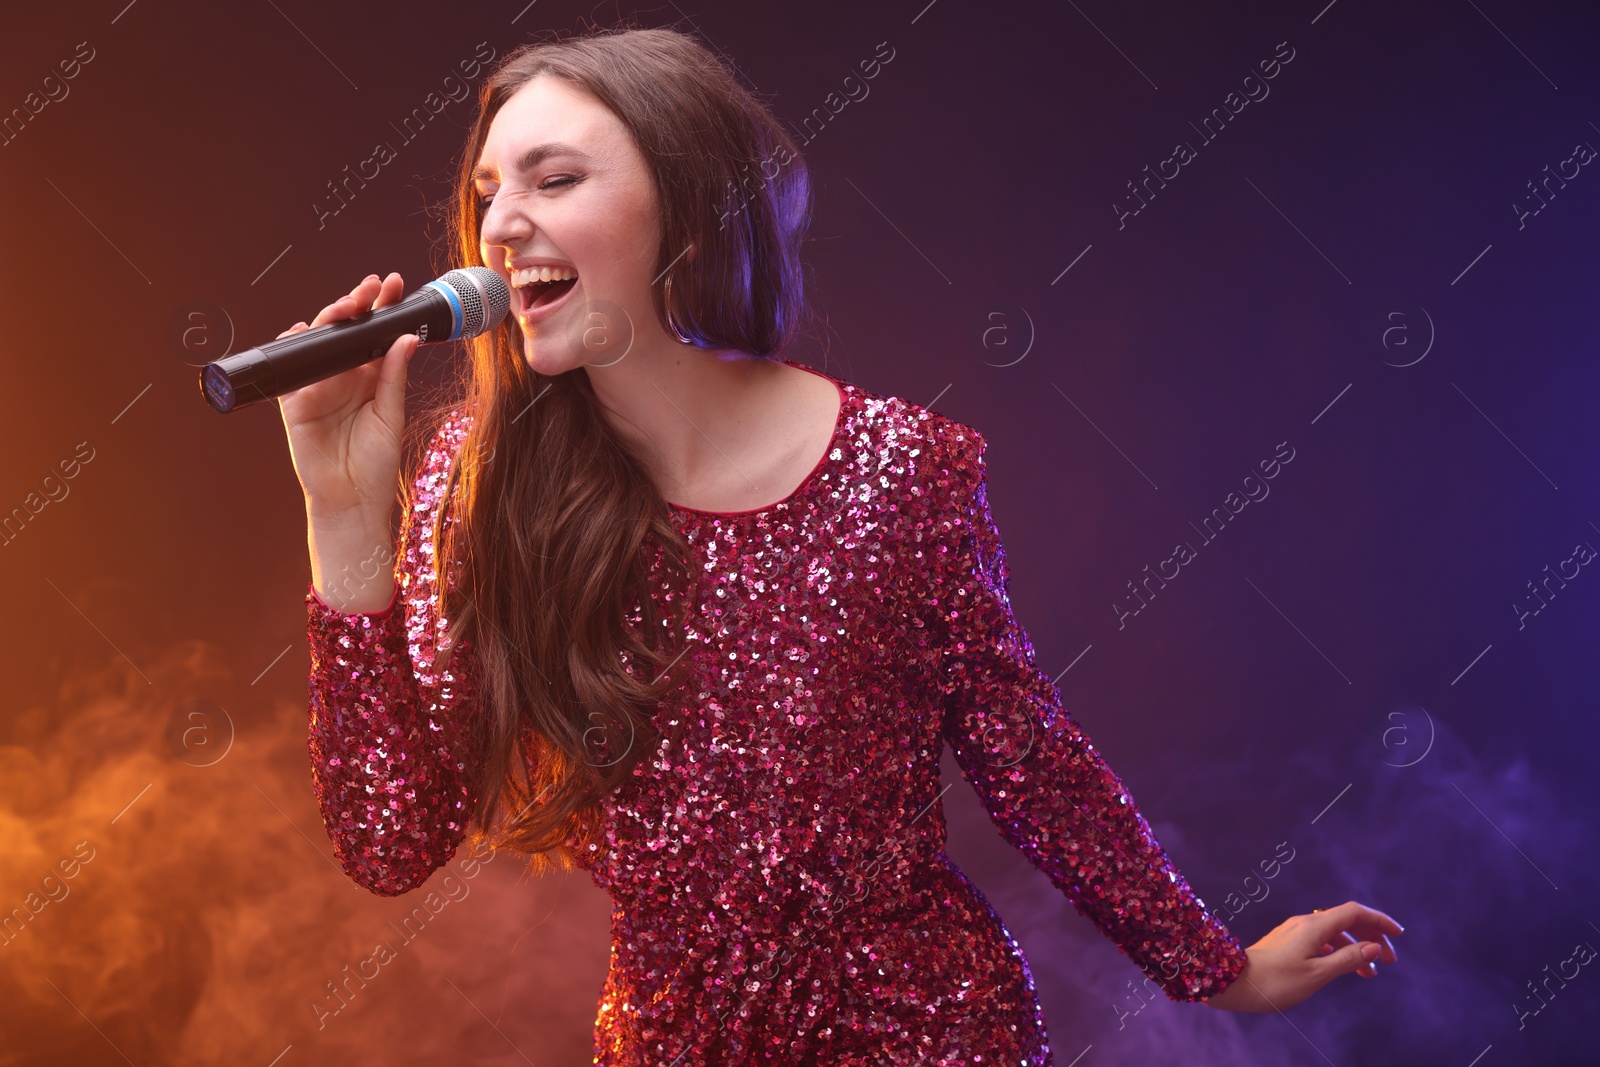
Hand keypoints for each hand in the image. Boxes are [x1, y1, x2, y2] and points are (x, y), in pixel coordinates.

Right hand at [276, 272, 418, 517]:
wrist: (353, 500)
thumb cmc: (376, 464)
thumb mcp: (391, 415)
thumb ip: (394, 375)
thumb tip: (407, 337)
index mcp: (370, 378)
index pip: (375, 334)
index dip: (383, 308)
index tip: (396, 285)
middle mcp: (343, 377)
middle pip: (346, 331)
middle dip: (358, 303)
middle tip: (374, 287)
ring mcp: (318, 387)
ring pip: (319, 343)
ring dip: (330, 319)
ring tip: (348, 304)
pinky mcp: (295, 403)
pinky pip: (289, 369)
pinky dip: (292, 348)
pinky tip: (300, 330)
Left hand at [1202, 900, 1402, 1012]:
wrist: (1234, 982)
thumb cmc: (1275, 981)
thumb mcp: (1318, 974)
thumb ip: (1348, 960)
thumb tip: (1374, 947)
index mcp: (1314, 926)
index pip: (1354, 912)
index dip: (1379, 921)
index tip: (1398, 935)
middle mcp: (1304, 923)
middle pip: (1346, 920)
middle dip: (1371, 936)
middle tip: (1389, 960)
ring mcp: (1294, 931)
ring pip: (1333, 933)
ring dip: (1355, 948)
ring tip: (1369, 973)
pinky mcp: (1286, 942)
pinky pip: (1320, 940)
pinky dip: (1337, 951)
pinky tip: (1341, 967)